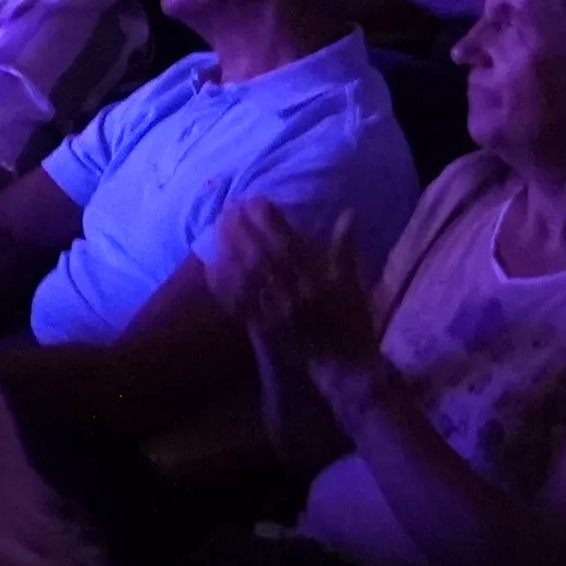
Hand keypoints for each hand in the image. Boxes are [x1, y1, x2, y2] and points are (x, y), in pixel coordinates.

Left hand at [207, 199, 383, 387]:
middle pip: (260, 255)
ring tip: (219, 228)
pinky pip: (238, 304)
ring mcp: (274, 310)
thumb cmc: (350, 320)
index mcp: (315, 278)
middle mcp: (292, 291)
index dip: (268, 219)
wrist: (344, 364)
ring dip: (229, 250)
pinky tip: (212, 267)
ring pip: (246, 276)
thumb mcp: (353, 282)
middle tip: (230, 207)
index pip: (287, 242)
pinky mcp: (262, 326)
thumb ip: (346, 247)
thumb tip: (348, 212)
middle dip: (242, 228)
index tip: (256, 200)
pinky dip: (224, 285)